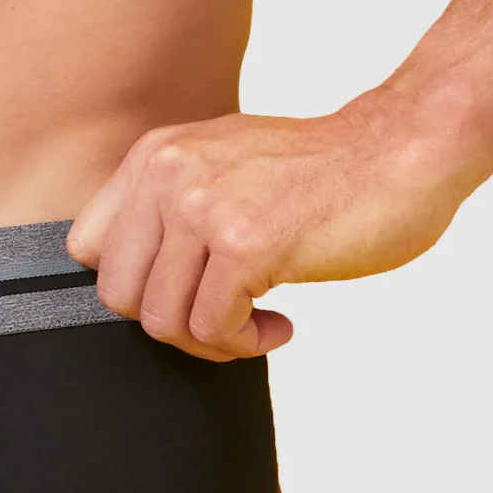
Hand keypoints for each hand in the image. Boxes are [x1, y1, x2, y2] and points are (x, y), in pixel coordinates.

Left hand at [67, 90, 468, 360]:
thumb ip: (165, 208)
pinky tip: (277, 325)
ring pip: (161, 320)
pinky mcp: (245, 243)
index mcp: (153, 156)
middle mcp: (168, 174)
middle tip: (218, 321)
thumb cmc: (317, 173)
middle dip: (168, 324)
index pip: (87, 249)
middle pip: (117, 294)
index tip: (180, 292)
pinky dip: (243, 343)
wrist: (405, 149)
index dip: (132, 286)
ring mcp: (203, 207)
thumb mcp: (218, 166)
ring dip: (210, 341)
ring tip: (253, 325)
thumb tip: (125, 280)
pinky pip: (212, 328)